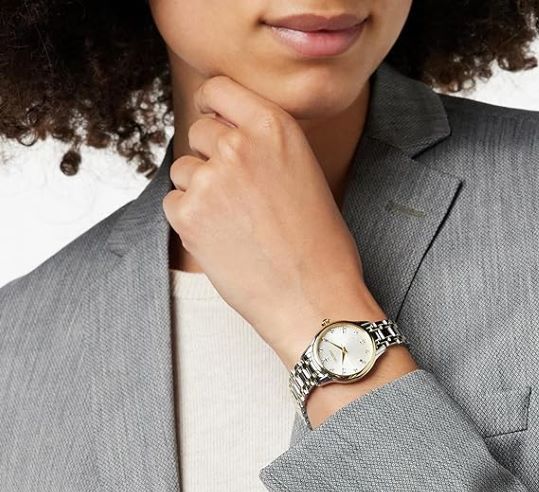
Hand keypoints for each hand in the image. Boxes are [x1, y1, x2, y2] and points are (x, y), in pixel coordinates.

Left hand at [163, 75, 383, 366]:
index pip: (219, 89)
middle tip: (234, 193)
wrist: (313, 298)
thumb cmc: (319, 245)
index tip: (212, 119)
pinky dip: (189, 220)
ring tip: (234, 223)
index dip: (212, 106)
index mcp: (274, 127)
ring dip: (199, 190)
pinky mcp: (189, 215)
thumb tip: (225, 135)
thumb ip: (265, 146)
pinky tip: (221, 239)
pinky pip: (173, 202)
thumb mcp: (305, 173)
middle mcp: (238, 145)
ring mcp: (210, 180)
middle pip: (199, 130)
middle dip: (210, 156)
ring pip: (184, 169)